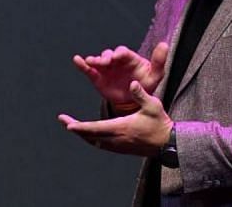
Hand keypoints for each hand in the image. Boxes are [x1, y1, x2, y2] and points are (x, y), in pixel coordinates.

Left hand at [58, 80, 172, 156]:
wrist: (167, 143)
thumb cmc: (160, 123)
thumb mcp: (153, 105)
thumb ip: (140, 94)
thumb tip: (132, 83)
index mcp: (122, 127)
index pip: (96, 128)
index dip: (80, 127)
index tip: (68, 124)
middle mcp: (117, 139)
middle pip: (90, 136)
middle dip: (75, 128)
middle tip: (64, 121)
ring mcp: (118, 146)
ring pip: (94, 142)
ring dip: (83, 134)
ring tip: (73, 126)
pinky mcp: (121, 149)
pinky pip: (101, 145)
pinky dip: (92, 139)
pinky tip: (89, 134)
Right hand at [73, 42, 167, 108]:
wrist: (134, 101)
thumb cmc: (146, 84)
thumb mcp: (155, 74)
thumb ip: (159, 60)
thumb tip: (165, 44)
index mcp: (130, 58)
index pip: (123, 52)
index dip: (120, 53)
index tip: (117, 57)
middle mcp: (116, 60)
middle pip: (109, 54)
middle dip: (106, 56)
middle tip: (105, 61)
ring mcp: (106, 68)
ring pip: (99, 60)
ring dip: (95, 60)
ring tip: (92, 62)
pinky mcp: (98, 77)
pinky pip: (88, 70)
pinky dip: (82, 65)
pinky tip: (77, 60)